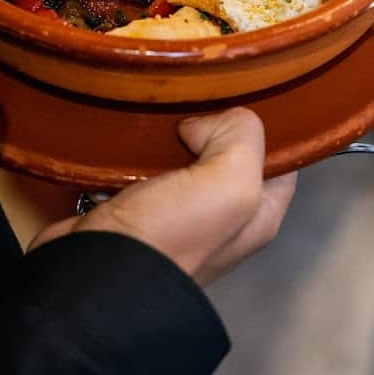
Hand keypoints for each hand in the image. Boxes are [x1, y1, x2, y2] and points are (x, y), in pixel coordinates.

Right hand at [28, 107, 296, 286]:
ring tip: (156, 111)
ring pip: (183, 154)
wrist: (93, 276)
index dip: (264, 126)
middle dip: (211, 121)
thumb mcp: (231, 184)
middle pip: (228, 150)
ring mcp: (175, 212)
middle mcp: (222, 216)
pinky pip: (141, 164)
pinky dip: (135, 146)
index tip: (236, 99)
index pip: (279, 156)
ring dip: (169, 132)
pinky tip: (129, 131)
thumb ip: (240, 138)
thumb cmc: (170, 235)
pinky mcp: (132, 206)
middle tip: (191, 100)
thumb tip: (199, 126)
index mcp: (257, 215)